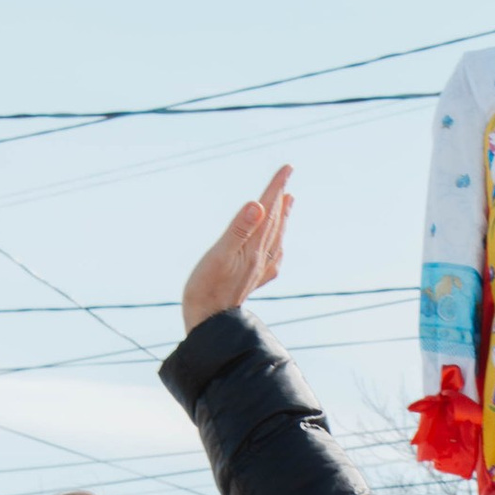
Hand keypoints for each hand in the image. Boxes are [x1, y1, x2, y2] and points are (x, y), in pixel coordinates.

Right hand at [181, 165, 293, 328]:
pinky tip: (277, 248)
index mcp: (252, 247)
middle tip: (287, 178)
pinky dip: (276, 246)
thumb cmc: (207, 289)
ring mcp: (256, 271)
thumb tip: (257, 205)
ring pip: (274, 239)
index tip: (287, 168)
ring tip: (287, 203)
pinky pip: (270, 259)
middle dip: (280, 198)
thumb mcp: (219, 255)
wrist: (209, 325)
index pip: (266, 211)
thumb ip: (239, 229)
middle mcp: (259, 258)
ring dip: (280, 219)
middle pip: (273, 222)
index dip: (275, 188)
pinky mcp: (249, 282)